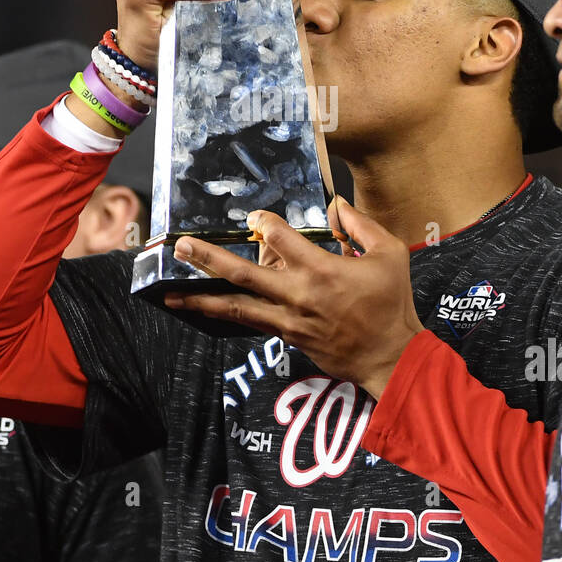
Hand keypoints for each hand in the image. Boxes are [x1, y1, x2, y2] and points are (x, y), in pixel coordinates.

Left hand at [163, 197, 422, 398]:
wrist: (390, 356)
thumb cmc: (392, 304)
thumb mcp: (390, 253)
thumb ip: (361, 225)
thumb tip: (337, 204)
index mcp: (321, 269)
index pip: (278, 236)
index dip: (262, 220)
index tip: (254, 215)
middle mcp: (297, 294)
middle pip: (242, 273)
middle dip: (208, 258)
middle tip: (180, 246)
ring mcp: (288, 319)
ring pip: (235, 306)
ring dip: (201, 298)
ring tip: (169, 293)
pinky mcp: (287, 337)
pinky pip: (249, 323)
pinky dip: (224, 316)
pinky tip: (204, 312)